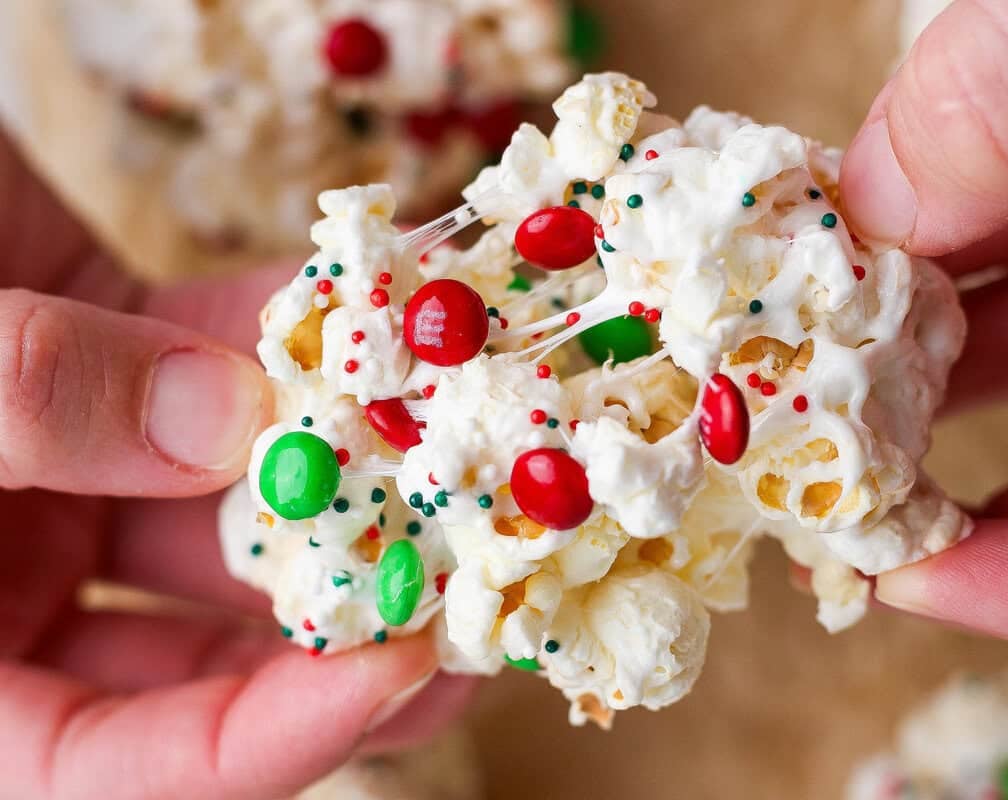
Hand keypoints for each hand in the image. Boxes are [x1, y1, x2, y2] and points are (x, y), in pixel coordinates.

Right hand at [0, 135, 472, 798]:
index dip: (271, 739)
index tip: (402, 666)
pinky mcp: (108, 363)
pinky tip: (390, 321)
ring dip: (350, 477)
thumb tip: (233, 421)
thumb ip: (21, 407)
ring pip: (240, 510)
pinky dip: (299, 342)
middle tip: (478, 580)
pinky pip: (221, 363)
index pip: (122, 770)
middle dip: (352, 620)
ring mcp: (68, 477)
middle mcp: (12, 591)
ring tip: (458, 452)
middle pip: (213, 652)